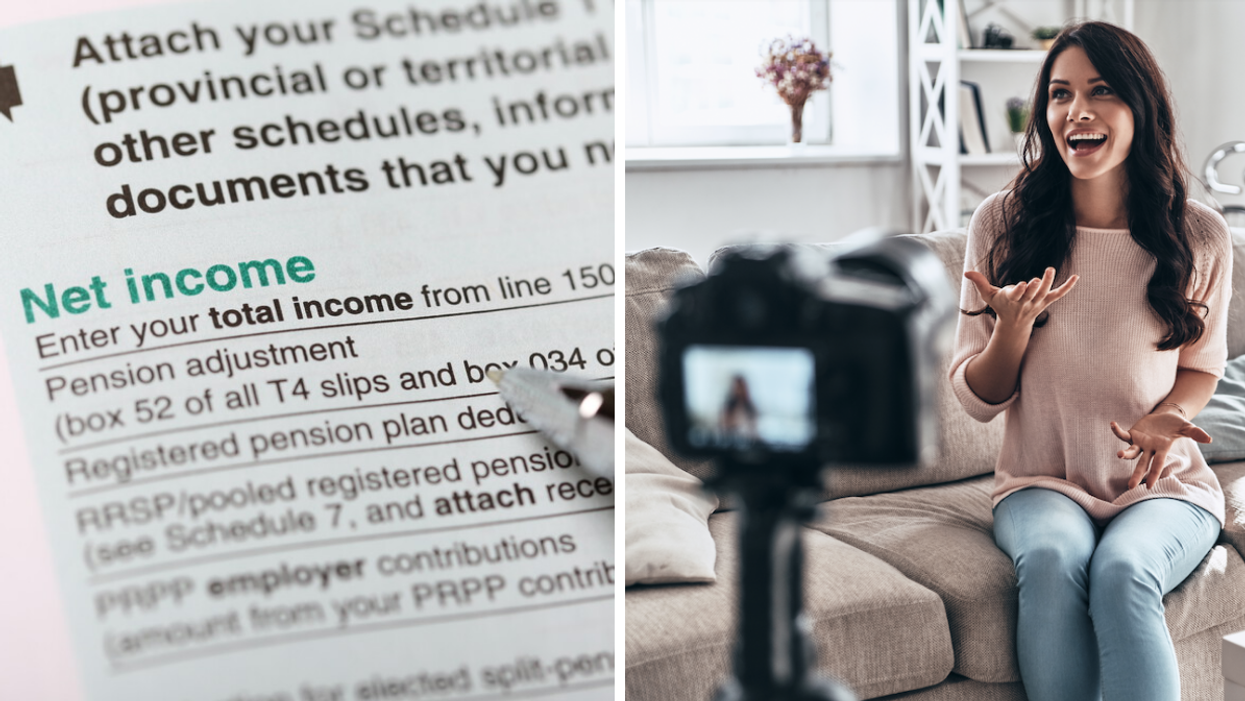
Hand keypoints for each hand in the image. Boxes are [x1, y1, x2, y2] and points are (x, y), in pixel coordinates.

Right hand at [964, 266, 1078, 330]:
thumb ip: (979, 282)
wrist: (1015, 324)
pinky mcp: (1046, 301)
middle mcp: (1026, 302)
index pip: (1016, 295)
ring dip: (1049, 282)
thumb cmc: (1000, 305)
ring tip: (1050, 269)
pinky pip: (1059, 294)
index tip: (1023, 284)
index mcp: (1012, 299)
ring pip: (1045, 293)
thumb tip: (966, 272)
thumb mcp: (988, 295)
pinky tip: (1076, 277)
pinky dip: (1068, 287)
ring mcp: (1037, 302)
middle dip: (1035, 287)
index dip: (1020, 290)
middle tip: (1038, 279)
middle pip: (1032, 294)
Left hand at [1110, 412, 1211, 489]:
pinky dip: (1117, 430)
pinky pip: (1123, 434)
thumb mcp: (1188, 428)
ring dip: (1125, 453)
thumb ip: (1196, 433)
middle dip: (1137, 475)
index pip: (1157, 465)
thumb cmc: (1177, 425)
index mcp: (1162, 450)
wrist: (1166, 416)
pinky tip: (1112, 424)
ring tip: (1119, 455)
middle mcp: (1150, 449)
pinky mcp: (1133, 434)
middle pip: (1142, 464)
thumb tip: (1209, 439)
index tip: (1149, 486)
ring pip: (1131, 451)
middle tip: (1130, 487)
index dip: (1154, 475)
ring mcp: (1140, 442)